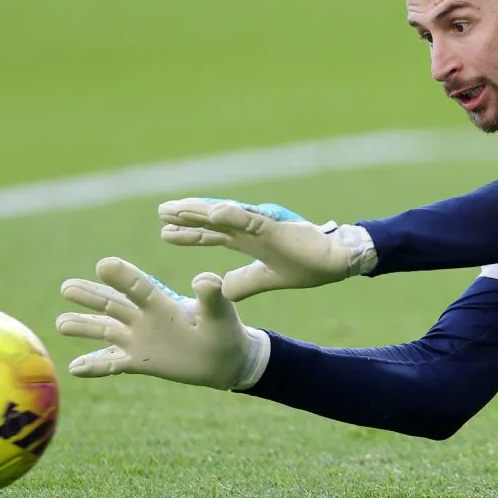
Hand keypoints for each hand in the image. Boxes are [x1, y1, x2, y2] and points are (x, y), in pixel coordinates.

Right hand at [57, 257, 269, 389]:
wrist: (226, 359)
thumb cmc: (224, 329)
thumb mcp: (220, 313)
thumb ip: (212, 297)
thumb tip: (206, 279)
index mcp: (163, 303)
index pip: (139, 287)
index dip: (123, 277)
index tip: (104, 264)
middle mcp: (145, 318)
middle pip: (113, 305)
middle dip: (91, 297)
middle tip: (67, 287)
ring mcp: (139, 340)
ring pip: (106, 331)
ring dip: (84, 327)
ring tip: (61, 323)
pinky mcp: (140, 362)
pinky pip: (112, 364)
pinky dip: (95, 366)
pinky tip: (74, 368)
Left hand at [157, 198, 375, 300]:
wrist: (336, 262)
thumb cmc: (307, 266)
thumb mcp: (267, 279)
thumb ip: (245, 282)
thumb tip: (222, 289)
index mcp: (249, 241)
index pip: (212, 235)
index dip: (189, 233)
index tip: (164, 232)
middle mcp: (251, 230)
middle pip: (211, 222)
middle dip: (186, 217)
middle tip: (161, 212)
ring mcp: (262, 227)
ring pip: (225, 216)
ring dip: (201, 211)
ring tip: (177, 208)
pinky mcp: (277, 228)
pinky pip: (251, 220)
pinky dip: (233, 215)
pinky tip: (214, 212)